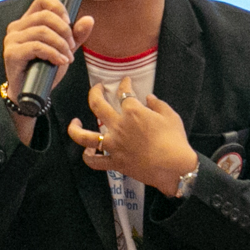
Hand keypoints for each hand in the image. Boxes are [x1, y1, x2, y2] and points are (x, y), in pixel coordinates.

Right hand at [2, 0, 94, 143]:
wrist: (31, 94)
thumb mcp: (64, 49)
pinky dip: (53, 53)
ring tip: (67, 57)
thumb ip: (76, 34)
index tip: (69, 25)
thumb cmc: (44, 69)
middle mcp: (16, 26)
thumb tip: (89, 19)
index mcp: (27, 20)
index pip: (43, 0)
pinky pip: (37, 46)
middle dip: (65, 31)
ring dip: (61, 45)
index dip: (60, 9)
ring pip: (43, 31)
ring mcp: (11, 39)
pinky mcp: (11, 53)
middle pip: (46, 16)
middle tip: (72, 47)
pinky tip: (61, 62)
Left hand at [69, 79, 198, 196]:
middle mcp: (119, 126)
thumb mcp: (170, 116)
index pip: (124, 92)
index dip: (124, 84)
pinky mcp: (115, 162)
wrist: (174, 167)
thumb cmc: (175, 140)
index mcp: (133, 112)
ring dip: (75, 128)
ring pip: (85, 136)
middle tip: (98, 88)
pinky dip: (89, 157)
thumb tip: (149, 98)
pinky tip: (88, 151)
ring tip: (74, 122)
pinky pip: (95, 162)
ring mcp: (114, 145)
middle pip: (97, 105)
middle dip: (95, 92)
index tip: (125, 81)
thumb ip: (157, 104)